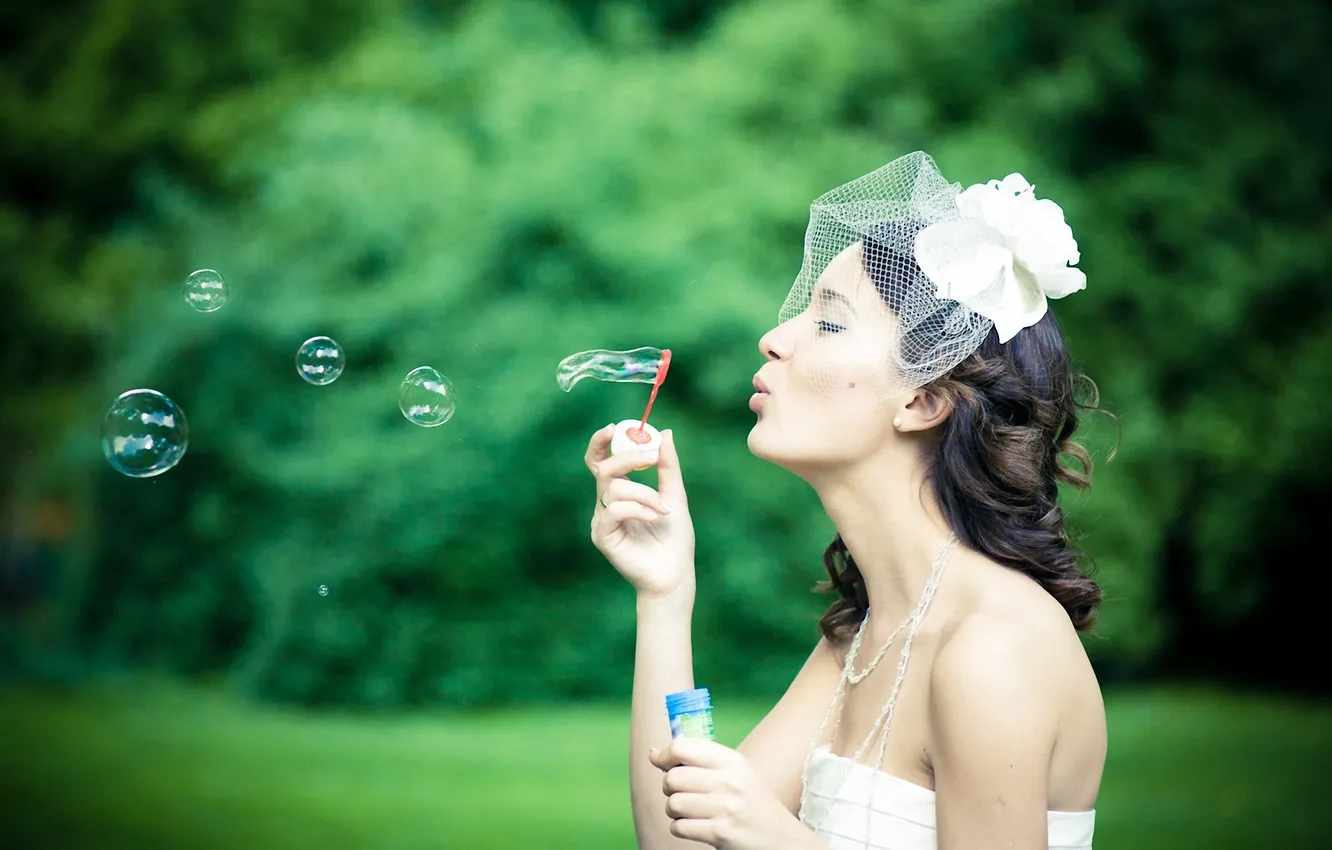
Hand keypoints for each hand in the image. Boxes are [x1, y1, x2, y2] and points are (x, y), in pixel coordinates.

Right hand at [585, 424, 695, 598]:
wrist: (675, 574)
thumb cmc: (675, 539)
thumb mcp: (675, 495)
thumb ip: (668, 466)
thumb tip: (666, 433)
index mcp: (621, 492)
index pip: (601, 461)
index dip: (602, 443)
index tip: (614, 427)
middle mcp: (607, 503)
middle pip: (603, 468)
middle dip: (628, 457)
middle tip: (651, 456)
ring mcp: (602, 520)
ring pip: (614, 488)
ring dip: (645, 493)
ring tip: (663, 509)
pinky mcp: (602, 536)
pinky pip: (614, 509)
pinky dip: (637, 508)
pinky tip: (654, 516)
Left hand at [650, 738, 813, 849]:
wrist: (782, 840)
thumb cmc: (752, 805)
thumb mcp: (734, 774)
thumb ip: (696, 761)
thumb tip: (652, 753)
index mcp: (732, 760)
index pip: (682, 747)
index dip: (665, 755)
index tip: (663, 763)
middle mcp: (730, 781)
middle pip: (672, 777)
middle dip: (670, 788)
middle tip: (683, 794)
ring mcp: (726, 808)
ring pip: (673, 803)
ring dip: (674, 811)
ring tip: (691, 812)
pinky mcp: (721, 833)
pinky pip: (679, 827)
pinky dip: (681, 829)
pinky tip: (697, 827)